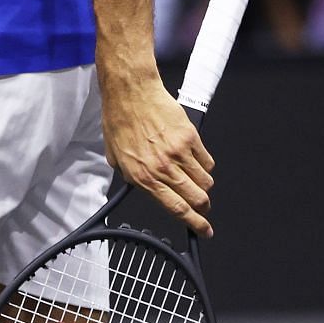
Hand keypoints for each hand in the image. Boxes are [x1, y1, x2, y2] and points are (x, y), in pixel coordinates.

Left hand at [101, 73, 215, 237]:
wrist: (131, 92)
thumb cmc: (119, 119)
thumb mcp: (116, 156)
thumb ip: (131, 175)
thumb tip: (144, 186)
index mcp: (143, 176)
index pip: (176, 209)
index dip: (194, 223)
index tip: (203, 230)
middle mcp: (163, 168)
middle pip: (197, 199)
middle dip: (203, 207)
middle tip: (203, 207)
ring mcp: (179, 153)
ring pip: (205, 181)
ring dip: (203, 185)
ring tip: (194, 179)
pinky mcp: (191, 138)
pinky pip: (207, 161)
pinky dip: (204, 165)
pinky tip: (194, 159)